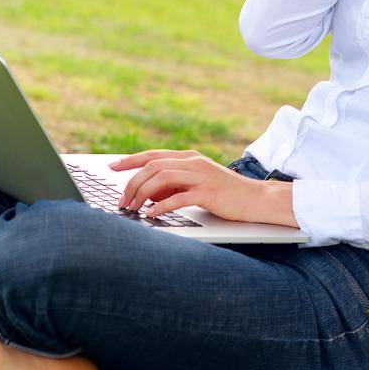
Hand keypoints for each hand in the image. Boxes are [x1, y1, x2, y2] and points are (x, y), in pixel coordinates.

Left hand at [108, 149, 292, 225]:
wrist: (256, 199)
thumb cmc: (225, 194)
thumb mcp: (197, 184)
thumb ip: (174, 184)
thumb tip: (147, 193)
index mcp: (189, 157)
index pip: (153, 155)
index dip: (130, 160)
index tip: (111, 167)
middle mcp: (193, 162)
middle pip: (153, 166)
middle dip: (132, 183)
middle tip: (121, 200)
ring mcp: (201, 176)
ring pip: (161, 178)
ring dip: (142, 194)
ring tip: (133, 209)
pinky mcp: (208, 193)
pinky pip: (178, 197)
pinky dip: (160, 206)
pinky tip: (152, 214)